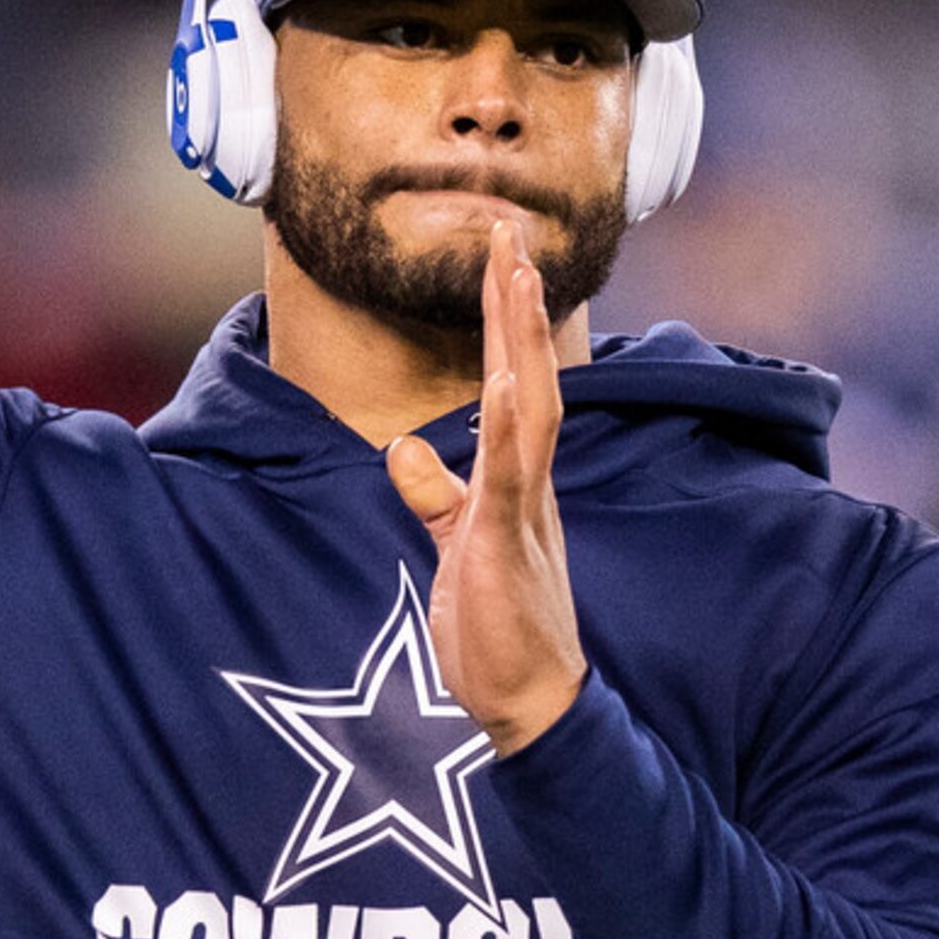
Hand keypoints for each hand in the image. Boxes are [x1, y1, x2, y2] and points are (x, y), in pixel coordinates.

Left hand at [385, 222, 588, 755]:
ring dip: (523, 342)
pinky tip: (508, 381)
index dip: (507, 322)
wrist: (531, 707)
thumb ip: (436, 497)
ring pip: (531, 409)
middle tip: (509, 231)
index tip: (504, 257)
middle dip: (517, 305)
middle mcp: (528, 483)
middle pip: (530, 375)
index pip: (514, 383)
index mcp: (514, 480)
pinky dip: (510, 426)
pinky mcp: (508, 548)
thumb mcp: (457, 548)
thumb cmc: (498, 632)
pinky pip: (511, 476)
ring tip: (516, 274)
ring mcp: (524, 512)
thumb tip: (406, 451)